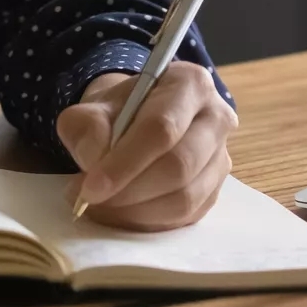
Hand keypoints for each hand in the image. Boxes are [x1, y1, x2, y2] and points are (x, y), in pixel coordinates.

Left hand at [55, 63, 236, 229]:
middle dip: (129, 190)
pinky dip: (148, 222)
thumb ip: (86, 125)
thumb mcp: (93, 106)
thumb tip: (93, 158)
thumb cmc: (119, 111)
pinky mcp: (215, 191)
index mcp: (189, 84)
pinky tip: (120, 215)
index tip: (91, 187)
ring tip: (99, 207)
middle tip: (89, 200)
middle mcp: (215, 119)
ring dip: (136, 211)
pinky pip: (185, 217)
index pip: (161, 128)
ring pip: (184, 198)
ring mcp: (220, 158)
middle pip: (178, 166)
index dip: (125, 162)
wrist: (136, 119)